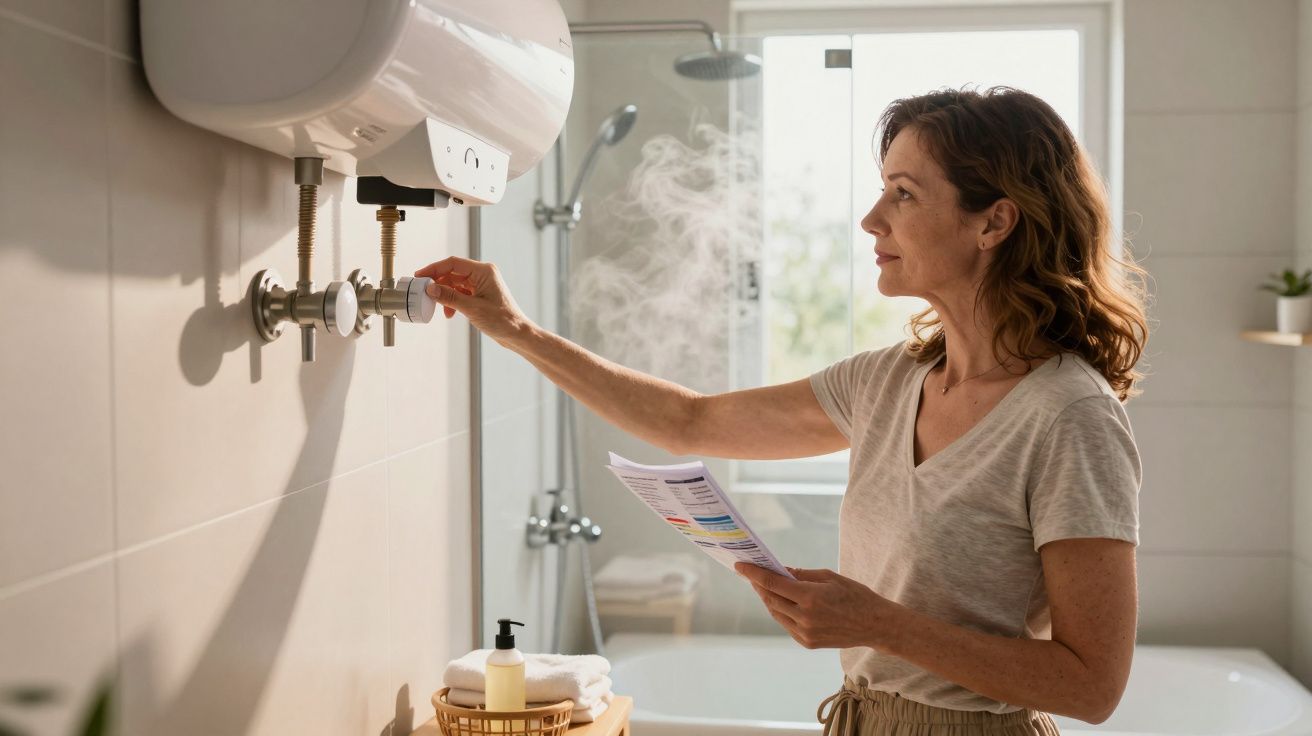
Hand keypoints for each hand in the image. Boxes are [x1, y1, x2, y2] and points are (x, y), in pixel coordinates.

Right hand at [414, 257, 533, 343]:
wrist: (517, 334)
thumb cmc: (502, 320)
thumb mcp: (472, 308)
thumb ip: (449, 297)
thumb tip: (431, 288)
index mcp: (484, 271)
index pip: (453, 263)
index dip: (434, 269)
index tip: (420, 276)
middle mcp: (483, 274)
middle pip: (453, 273)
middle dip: (439, 284)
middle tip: (425, 293)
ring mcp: (482, 284)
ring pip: (455, 284)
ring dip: (446, 295)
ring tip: (440, 307)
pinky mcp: (481, 294)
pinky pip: (461, 292)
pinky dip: (453, 301)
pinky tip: (450, 313)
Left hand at [734, 562, 898, 650]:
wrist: (875, 625)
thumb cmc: (855, 595)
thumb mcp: (829, 577)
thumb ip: (801, 575)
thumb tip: (780, 570)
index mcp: (810, 598)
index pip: (773, 583)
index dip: (754, 574)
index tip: (740, 565)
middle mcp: (804, 618)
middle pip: (771, 599)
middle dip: (759, 585)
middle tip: (752, 573)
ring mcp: (805, 633)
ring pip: (776, 613)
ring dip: (768, 598)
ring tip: (764, 585)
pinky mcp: (807, 642)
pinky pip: (786, 624)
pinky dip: (780, 611)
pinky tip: (780, 601)